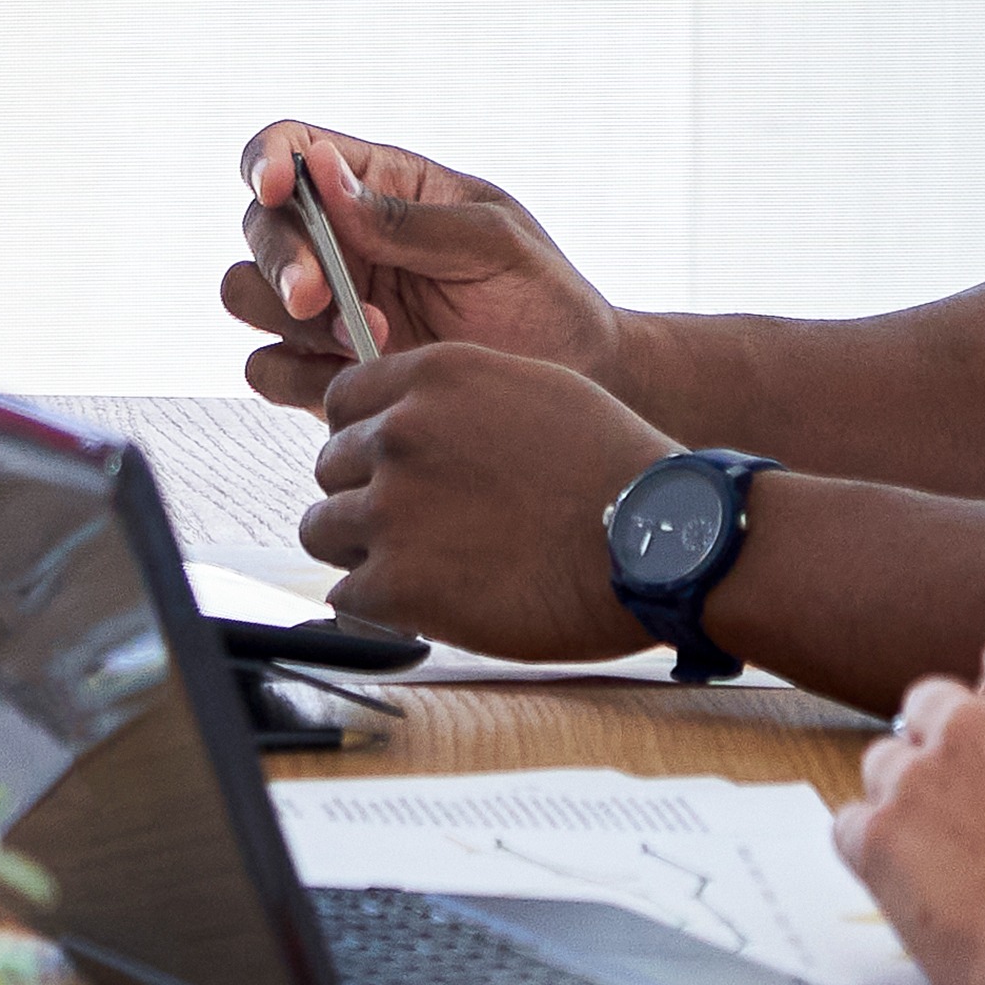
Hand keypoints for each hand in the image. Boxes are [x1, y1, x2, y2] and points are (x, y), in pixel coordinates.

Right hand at [220, 125, 634, 412]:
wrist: (573, 385)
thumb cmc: (543, 299)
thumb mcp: (493, 243)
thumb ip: (407, 218)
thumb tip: (324, 170)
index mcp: (377, 186)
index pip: (291, 147)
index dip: (266, 160)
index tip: (277, 188)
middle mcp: (339, 242)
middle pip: (258, 227)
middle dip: (280, 259)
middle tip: (318, 297)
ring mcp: (325, 308)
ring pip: (246, 296)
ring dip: (290, 319)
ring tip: (367, 340)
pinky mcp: (322, 370)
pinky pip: (267, 370)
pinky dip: (297, 375)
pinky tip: (358, 377)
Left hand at [295, 344, 676, 662]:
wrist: (661, 544)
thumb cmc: (617, 470)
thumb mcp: (535, 389)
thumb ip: (459, 397)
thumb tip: (413, 416)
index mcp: (433, 377)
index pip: (343, 402)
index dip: (364, 440)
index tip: (390, 468)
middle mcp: (400, 433)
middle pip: (331, 468)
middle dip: (367, 497)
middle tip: (422, 528)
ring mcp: (392, 508)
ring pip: (324, 529)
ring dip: (364, 552)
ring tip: (426, 569)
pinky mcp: (396, 583)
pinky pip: (345, 595)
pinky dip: (379, 607)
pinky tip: (428, 607)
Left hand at [831, 627, 984, 984]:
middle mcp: (971, 725)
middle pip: (928, 700)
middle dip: (939, 740)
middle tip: (960, 797)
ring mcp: (916, 774)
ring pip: (884, 761)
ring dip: (903, 797)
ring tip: (942, 856)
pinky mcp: (875, 827)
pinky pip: (851, 821)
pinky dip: (872, 848)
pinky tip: (909, 881)